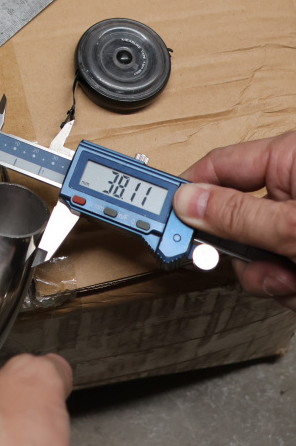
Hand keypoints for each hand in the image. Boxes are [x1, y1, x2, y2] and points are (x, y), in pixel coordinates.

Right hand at [173, 132, 295, 308]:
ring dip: (270, 278)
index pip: (217, 167)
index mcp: (288, 158)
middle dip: (244, 256)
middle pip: (234, 219)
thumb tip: (188, 204)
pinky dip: (289, 287)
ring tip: (293, 281)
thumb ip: (239, 216)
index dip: (188, 194)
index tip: (162, 220)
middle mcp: (292, 187)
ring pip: (258, 254)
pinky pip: (279, 270)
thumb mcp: (294, 226)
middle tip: (251, 267)